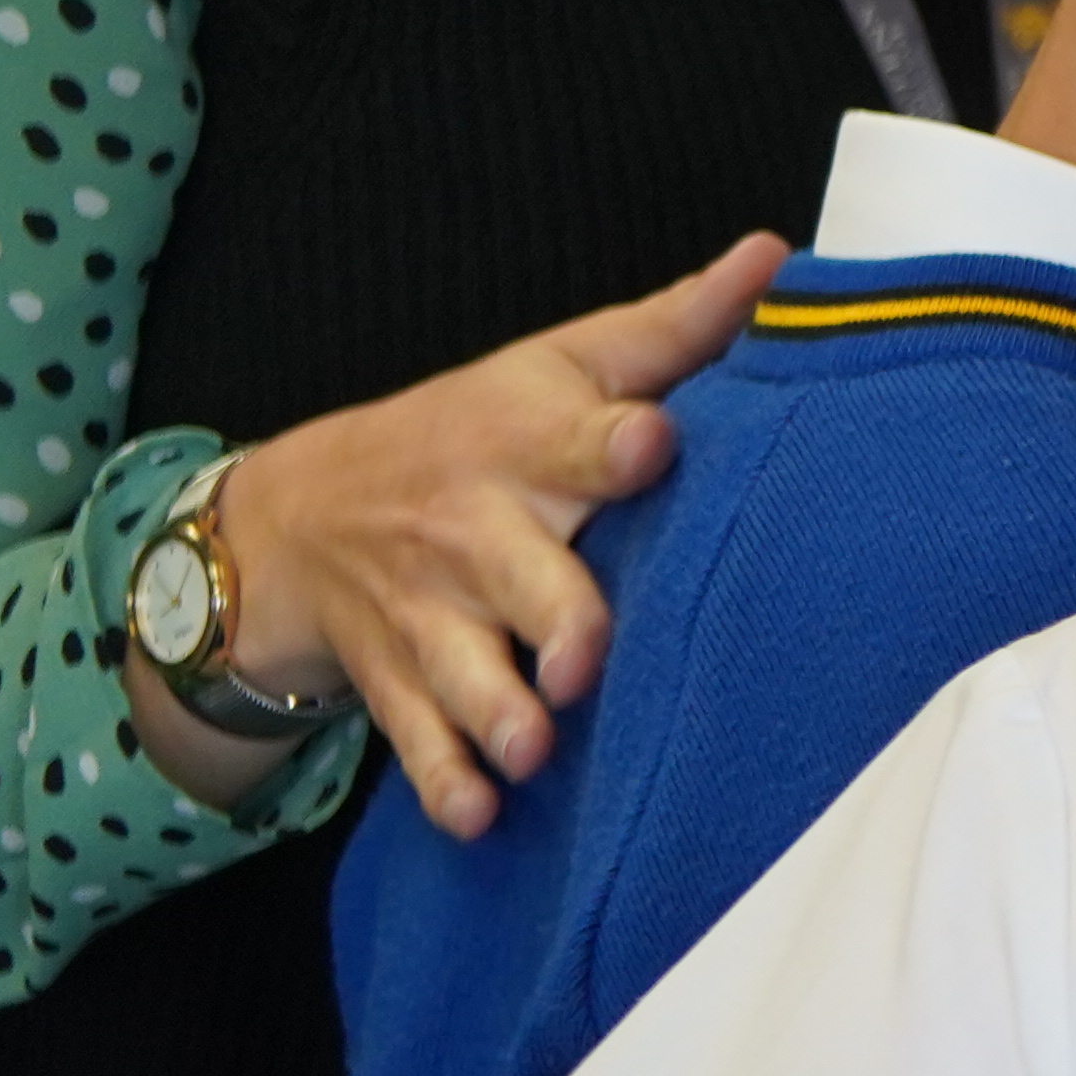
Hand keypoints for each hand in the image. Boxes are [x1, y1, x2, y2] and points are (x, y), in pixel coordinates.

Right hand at [161, 236, 783, 833]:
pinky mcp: (402, 682)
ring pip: (466, 671)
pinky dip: (446, 783)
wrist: (299, 514)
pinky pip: (419, 742)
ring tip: (534, 749)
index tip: (651, 443)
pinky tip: (479, 815)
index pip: (575, 439)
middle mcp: (476, 531)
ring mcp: (433, 615)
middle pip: (522, 577)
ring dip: (499, 712)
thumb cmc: (473, 430)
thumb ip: (675, 326)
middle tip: (584, 658)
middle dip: (556, 618)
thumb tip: (776, 260)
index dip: (614, 443)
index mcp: (526, 444)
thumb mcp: (563, 363)